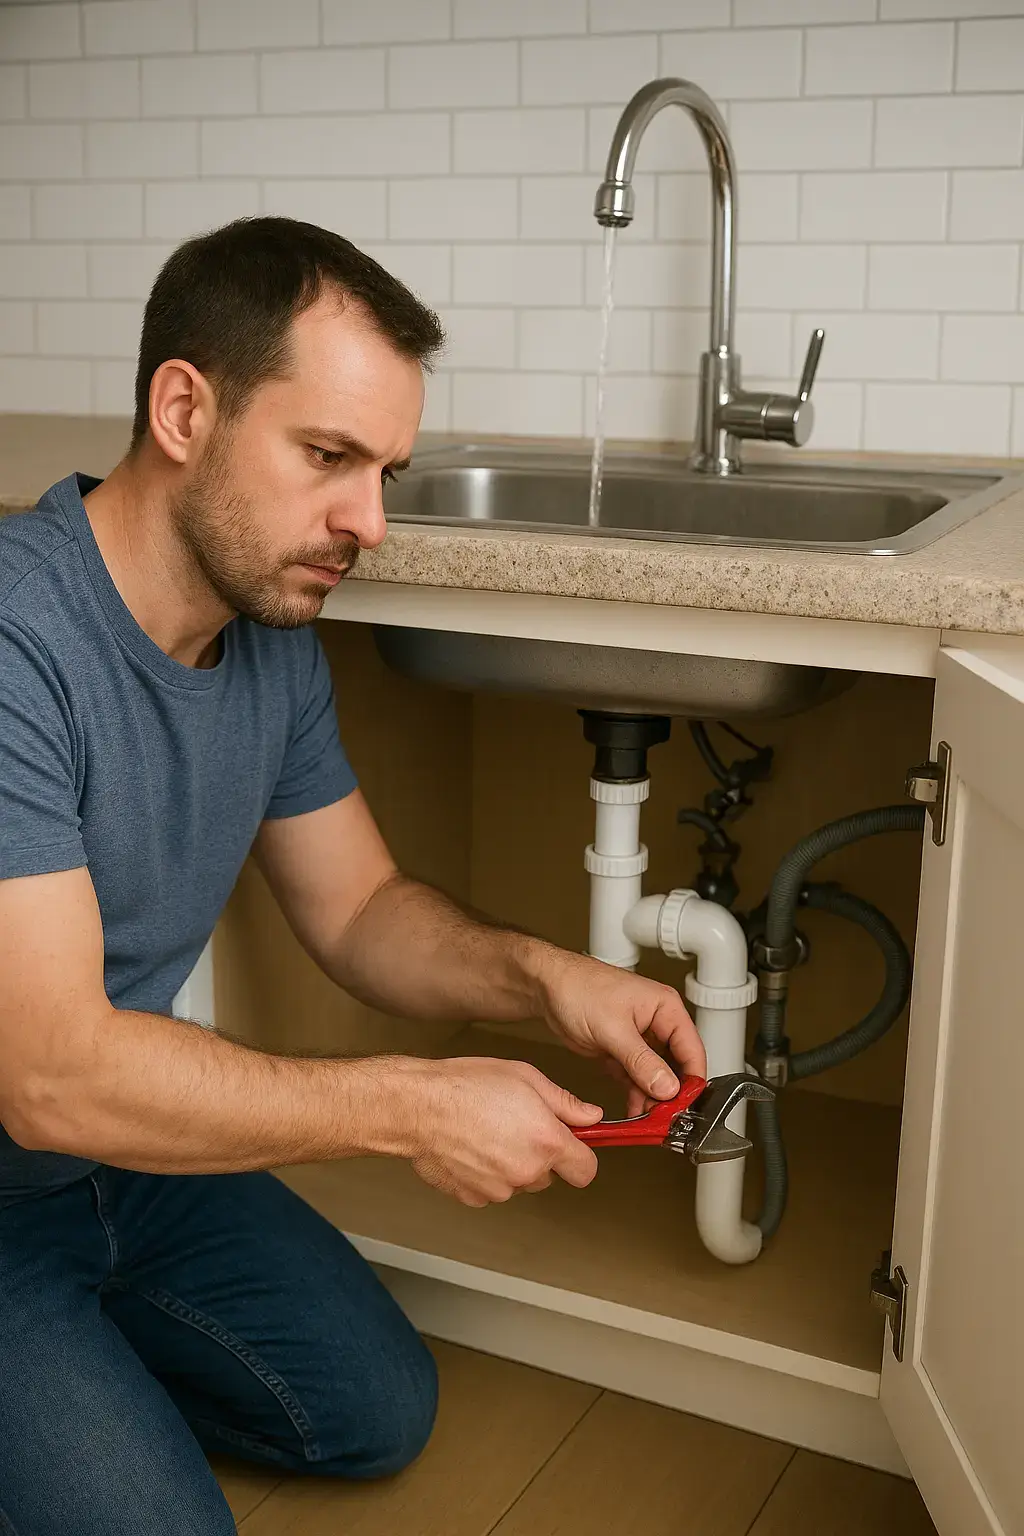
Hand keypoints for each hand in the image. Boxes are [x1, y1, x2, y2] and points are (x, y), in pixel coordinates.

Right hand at [396, 1056, 601, 1206]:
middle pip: (550, 1176)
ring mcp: (500, 1189)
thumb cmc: (466, 1086)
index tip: (571, 1145)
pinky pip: (491, 1189)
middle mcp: (527, 1171)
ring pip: (519, 1183)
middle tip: (517, 1126)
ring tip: (487, 1133)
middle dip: (540, 1156)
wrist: (417, 1107)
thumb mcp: (525, 1077)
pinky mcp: (474, 1198)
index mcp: (547, 1141)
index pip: (586, 1170)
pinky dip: (485, 1174)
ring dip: (511, 1165)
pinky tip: (470, 1147)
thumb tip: (590, 1116)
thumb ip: (564, 1102)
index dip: (581, 1156)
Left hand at [532, 948, 705, 1116]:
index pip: (692, 1049)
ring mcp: (638, 1038)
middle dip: (671, 1092)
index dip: (692, 1080)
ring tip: (647, 1118)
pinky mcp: (620, 1050)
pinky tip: (634, 1109)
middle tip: (665, 1116)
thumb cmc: (578, 987)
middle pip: (676, 1066)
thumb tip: (667, 1086)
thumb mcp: (614, 1029)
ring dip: (652, 1097)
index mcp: (665, 1008)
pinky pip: (635, 1077)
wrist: (545, 987)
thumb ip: (642, 1061)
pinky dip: (635, 1094)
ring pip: (656, 1075)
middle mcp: (656, 1023)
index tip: (686, 1105)